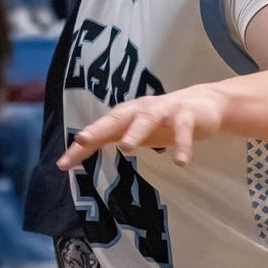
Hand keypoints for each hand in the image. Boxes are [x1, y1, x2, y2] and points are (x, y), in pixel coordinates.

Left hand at [59, 84, 227, 169]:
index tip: (63, 163)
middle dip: (99, 129)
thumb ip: (112, 139)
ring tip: (126, 148)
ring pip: (148, 119)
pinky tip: (181, 162)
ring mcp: (165, 111)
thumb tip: (78, 154)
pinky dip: (182, 145)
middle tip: (82, 141)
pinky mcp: (187, 116)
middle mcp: (142, 110)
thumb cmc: (163, 121)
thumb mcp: (136, 131)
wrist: (204, 104)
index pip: (100, 130)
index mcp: (127, 115)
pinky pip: (183, 130)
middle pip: (118, 118)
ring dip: (136, 132)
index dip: (82, 146)